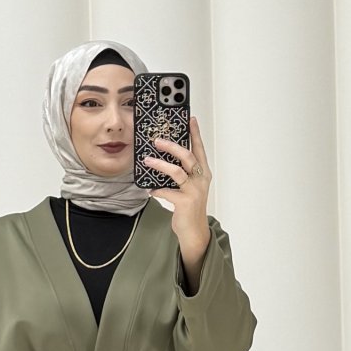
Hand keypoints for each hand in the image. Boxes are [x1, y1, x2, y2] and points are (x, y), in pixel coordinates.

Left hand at [142, 113, 211, 246]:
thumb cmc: (189, 207)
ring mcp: (194, 191)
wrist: (194, 231)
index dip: (195, 133)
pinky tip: (150, 189)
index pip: (199, 149)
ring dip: (160, 164)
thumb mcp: (189, 186)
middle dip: (172, 146)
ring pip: (176, 171)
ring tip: (147, 160)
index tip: (190, 119)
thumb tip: (162, 157)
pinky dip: (156, 189)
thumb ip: (181, 172)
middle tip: (157, 140)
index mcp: (203, 173)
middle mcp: (201, 179)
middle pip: (187, 156)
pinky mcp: (185, 202)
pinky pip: (167, 191)